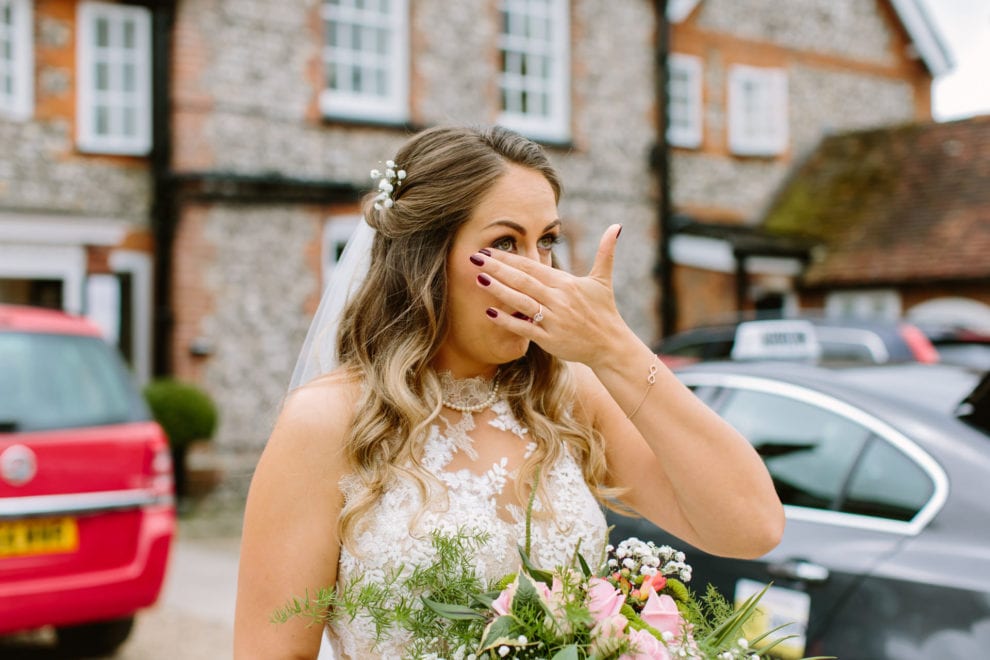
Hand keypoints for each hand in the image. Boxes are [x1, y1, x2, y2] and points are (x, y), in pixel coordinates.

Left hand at [470, 223, 630, 366]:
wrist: (610, 345)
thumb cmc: (604, 311)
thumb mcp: (603, 280)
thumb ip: (606, 252)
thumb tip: (616, 226)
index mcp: (566, 283)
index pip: (532, 266)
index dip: (509, 258)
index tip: (489, 250)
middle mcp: (558, 299)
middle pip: (523, 280)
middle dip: (497, 268)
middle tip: (475, 257)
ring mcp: (553, 320)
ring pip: (521, 301)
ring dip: (499, 290)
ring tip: (478, 278)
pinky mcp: (549, 339)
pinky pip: (525, 328)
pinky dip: (507, 320)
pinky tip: (489, 312)